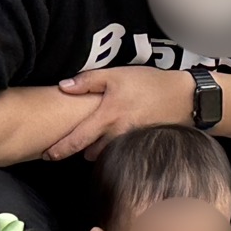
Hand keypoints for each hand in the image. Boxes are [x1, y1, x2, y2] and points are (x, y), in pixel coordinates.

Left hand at [48, 68, 195, 160]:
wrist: (183, 98)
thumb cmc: (148, 84)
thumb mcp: (116, 75)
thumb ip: (88, 81)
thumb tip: (63, 87)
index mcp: (107, 117)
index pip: (77, 139)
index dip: (60, 149)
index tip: (47, 155)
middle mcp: (116, 136)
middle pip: (89, 153)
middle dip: (81, 149)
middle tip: (75, 139)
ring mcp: (128, 145)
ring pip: (104, 155)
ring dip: (97, 149)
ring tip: (96, 137)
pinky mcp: (139, 148)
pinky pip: (119, 153)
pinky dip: (112, 148)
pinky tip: (114, 137)